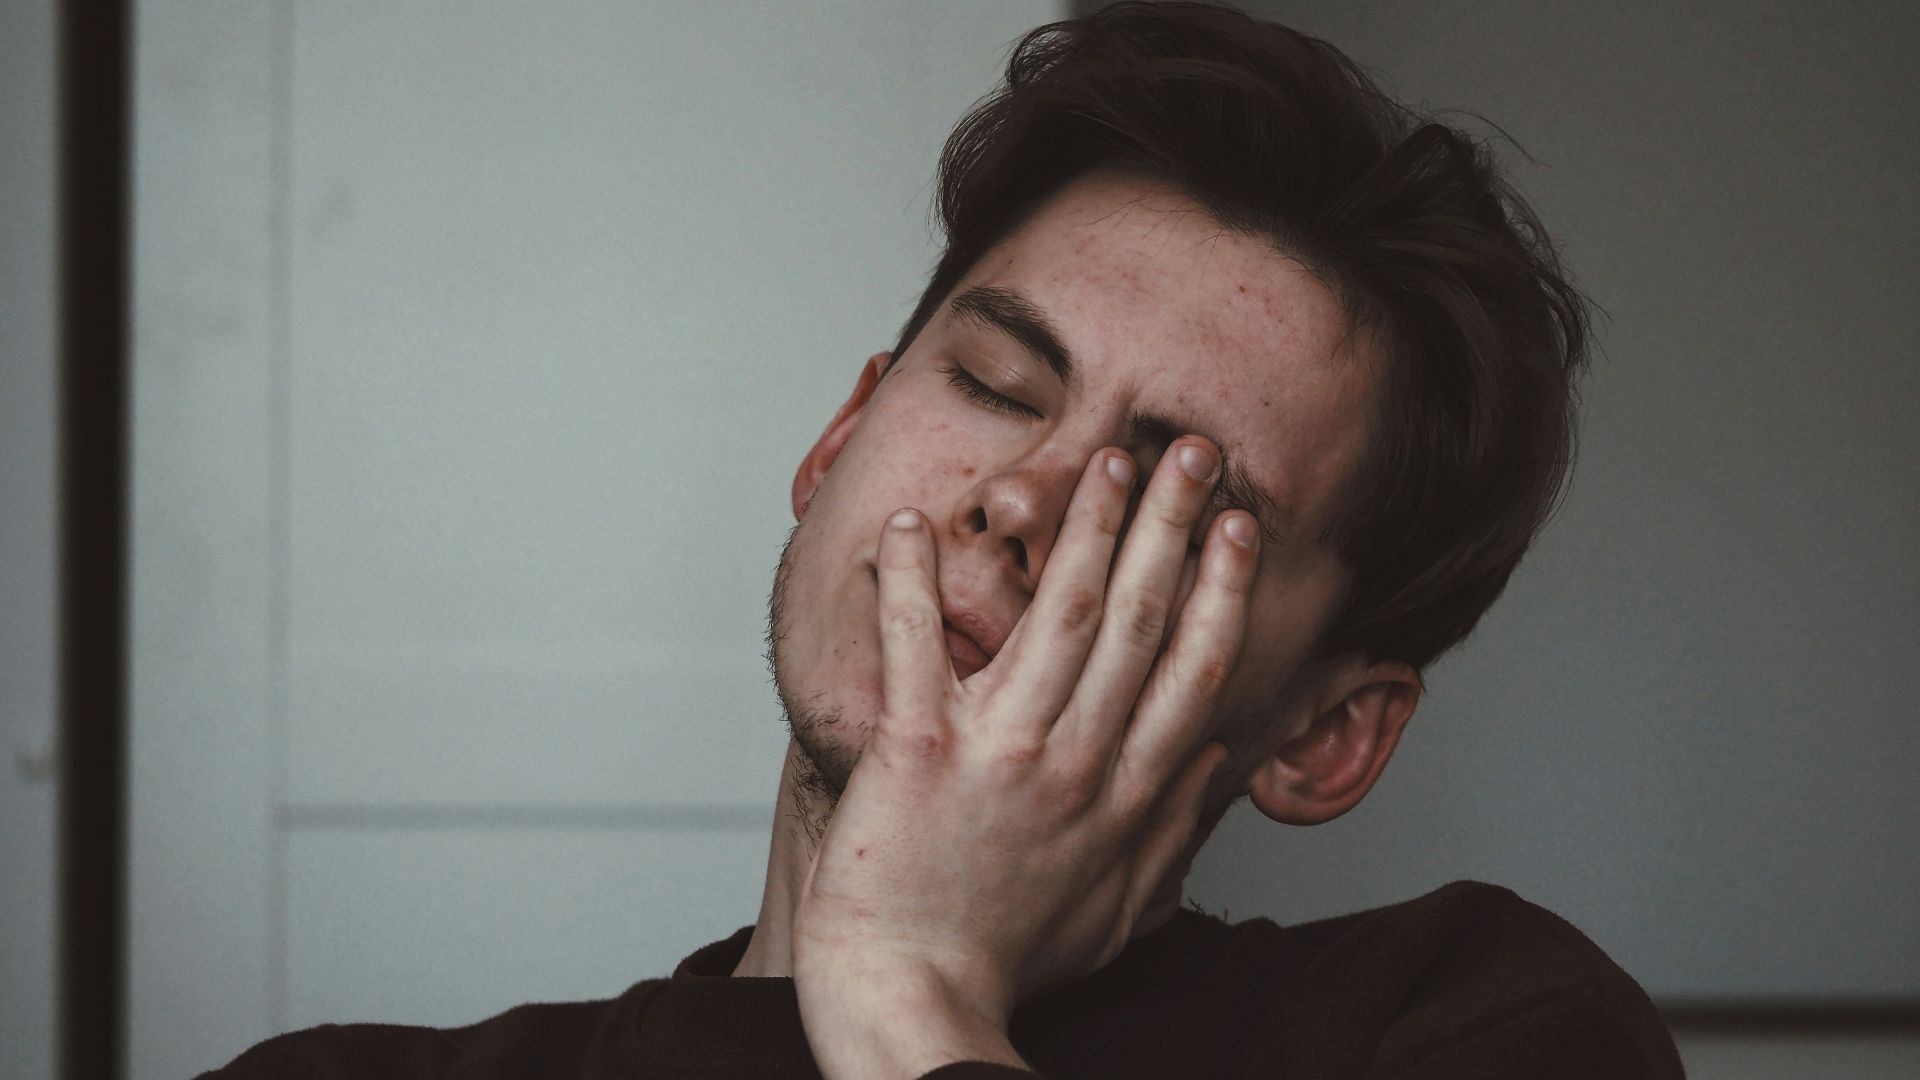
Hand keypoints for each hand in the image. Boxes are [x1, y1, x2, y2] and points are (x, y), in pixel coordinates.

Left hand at [791, 437, 1259, 1078]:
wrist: (913, 1002)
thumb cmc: (1005, 961)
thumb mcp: (1117, 910)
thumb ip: (1173, 831)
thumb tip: (1222, 763)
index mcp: (1123, 795)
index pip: (1192, 670)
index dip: (1221, 590)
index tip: (1239, 527)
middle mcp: (1074, 761)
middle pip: (1140, 621)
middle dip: (1171, 526)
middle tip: (1191, 452)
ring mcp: (999, 752)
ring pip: (1057, 616)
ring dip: (1085, 529)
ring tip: (1104, 460)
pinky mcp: (917, 752)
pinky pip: (915, 648)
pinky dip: (909, 583)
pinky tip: (908, 523)